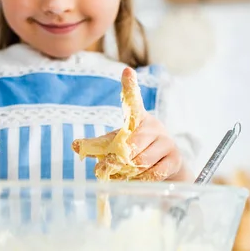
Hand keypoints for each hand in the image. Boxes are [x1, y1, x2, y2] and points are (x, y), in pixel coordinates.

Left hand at [73, 67, 191, 181]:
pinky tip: (138, 178)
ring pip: (142, 161)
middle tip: (107, 167)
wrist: (165, 167)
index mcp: (137, 119)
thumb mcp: (115, 145)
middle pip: (131, 144)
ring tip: (123, 174)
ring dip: (128, 172)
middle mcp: (153, 126)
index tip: (126, 71)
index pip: (132, 100)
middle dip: (117, 159)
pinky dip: (141, 179)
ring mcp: (166, 142)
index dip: (129, 85)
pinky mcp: (174, 159)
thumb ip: (96, 145)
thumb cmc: (136, 152)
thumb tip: (75, 145)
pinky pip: (154, 173)